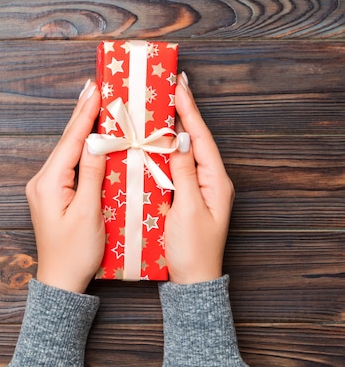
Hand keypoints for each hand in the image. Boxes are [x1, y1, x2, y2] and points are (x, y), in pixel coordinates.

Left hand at [26, 80, 106, 293]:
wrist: (60, 281)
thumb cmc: (76, 253)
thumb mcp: (88, 213)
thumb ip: (92, 174)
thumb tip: (97, 141)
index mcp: (48, 184)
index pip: (70, 142)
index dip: (85, 115)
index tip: (96, 90)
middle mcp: (42, 181)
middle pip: (66, 142)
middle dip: (81, 114)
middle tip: (93, 86)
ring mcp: (45, 187)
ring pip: (67, 151)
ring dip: (81, 128)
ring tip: (94, 103)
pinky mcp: (52, 194)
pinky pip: (68, 164)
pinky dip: (80, 147)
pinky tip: (89, 136)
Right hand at [165, 72, 234, 283]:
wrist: (191, 281)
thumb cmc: (191, 249)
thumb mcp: (187, 208)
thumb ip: (183, 172)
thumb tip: (178, 138)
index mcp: (215, 180)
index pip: (200, 138)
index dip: (189, 110)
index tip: (178, 86)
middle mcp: (208, 180)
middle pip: (193, 139)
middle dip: (181, 112)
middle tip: (169, 88)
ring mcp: (196, 188)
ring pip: (182, 151)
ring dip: (171, 129)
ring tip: (160, 106)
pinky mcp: (183, 196)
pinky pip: (174, 167)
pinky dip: (163, 151)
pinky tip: (153, 142)